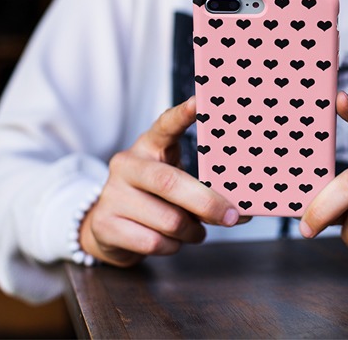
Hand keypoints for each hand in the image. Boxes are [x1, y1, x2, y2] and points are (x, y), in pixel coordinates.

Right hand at [80, 96, 243, 266]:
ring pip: (168, 220)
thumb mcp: (175, 183)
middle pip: (170, 182)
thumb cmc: (154, 199)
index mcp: (148, 146)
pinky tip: (171, 241)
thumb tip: (243, 209)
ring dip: (191, 231)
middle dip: (207, 202)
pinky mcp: (104, 224)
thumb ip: (202, 188)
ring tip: (195, 231)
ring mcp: (112, 194)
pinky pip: (154, 242)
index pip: (164, 125)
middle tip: (232, 215)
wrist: (107, 227)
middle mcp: (126, 165)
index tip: (200, 102)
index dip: (182, 115)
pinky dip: (172, 247)